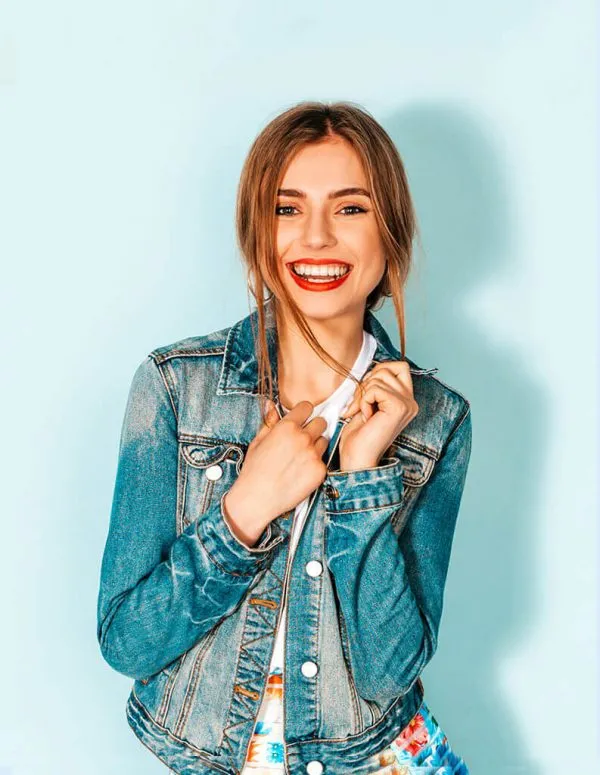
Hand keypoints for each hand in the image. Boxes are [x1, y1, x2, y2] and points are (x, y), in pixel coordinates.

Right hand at [223, 400, 328, 545]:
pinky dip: (315, 464)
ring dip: (316, 445)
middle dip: (313, 427)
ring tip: (300, 457)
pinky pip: (323, 461)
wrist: (257, 498)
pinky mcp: (320, 471)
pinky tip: (301, 471)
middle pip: (321, 422)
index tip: (301, 419)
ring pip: (324, 441)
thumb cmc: (254, 470)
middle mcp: (303, 438)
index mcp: (287, 427)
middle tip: (302, 439)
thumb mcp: (258, 441)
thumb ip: (269, 422)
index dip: (303, 412)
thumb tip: (272, 405)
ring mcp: (313, 455)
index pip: (307, 407)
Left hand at [338, 361, 418, 470]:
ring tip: (363, 412)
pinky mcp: (399, 407)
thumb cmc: (359, 435)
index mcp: (406, 400)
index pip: (399, 365)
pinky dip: (364, 401)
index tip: (366, 393)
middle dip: (367, 381)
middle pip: (388, 367)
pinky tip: (367, 417)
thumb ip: (375, 384)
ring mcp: (408, 404)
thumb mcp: (368, 402)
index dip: (377, 372)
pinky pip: (375, 388)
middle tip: (361, 404)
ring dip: (363, 393)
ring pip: (380, 376)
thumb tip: (373, 366)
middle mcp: (411, 402)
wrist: (357, 458)